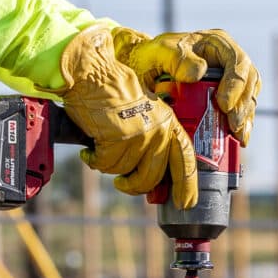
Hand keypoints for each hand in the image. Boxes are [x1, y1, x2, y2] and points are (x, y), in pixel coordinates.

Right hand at [58, 26, 197, 208]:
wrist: (93, 74)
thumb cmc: (114, 93)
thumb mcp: (144, 112)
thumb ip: (153, 139)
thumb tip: (152, 176)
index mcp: (168, 122)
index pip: (185, 159)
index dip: (187, 185)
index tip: (185, 203)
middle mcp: (158, 129)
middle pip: (152, 177)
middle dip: (134, 186)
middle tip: (123, 184)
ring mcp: (139, 135)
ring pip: (123, 172)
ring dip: (108, 165)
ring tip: (100, 149)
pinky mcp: (118, 138)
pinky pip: (105, 165)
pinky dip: (94, 159)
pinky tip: (90, 148)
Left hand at [120, 29, 258, 144]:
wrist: (143, 70)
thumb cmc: (150, 57)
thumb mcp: (158, 53)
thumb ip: (175, 58)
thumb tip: (199, 72)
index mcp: (217, 43)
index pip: (237, 61)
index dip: (236, 84)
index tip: (224, 104)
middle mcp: (227, 60)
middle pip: (249, 81)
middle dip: (243, 105)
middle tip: (234, 126)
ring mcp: (228, 78)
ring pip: (248, 97)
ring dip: (246, 117)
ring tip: (238, 136)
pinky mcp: (226, 96)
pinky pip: (241, 110)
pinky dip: (241, 125)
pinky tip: (238, 139)